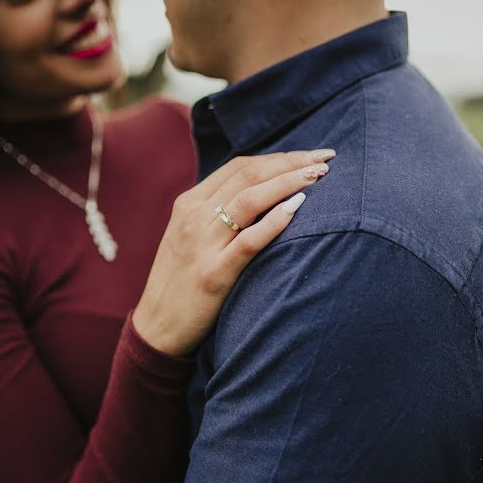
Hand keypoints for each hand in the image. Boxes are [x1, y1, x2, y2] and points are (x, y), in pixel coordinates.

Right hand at [132, 149, 334, 355]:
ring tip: (320, 175)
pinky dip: (274, 222)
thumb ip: (217, 213)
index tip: (310, 155)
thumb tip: (263, 195)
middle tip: (326, 156)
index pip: (239, 166)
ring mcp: (202, 245)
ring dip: (289, 182)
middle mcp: (194, 217)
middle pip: (248, 175)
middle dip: (291, 162)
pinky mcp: (213, 275)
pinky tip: (298, 208)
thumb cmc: (181, 283)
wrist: (157, 328)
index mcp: (189, 204)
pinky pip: (248, 241)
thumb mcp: (190, 237)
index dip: (279, 157)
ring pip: (249, 199)